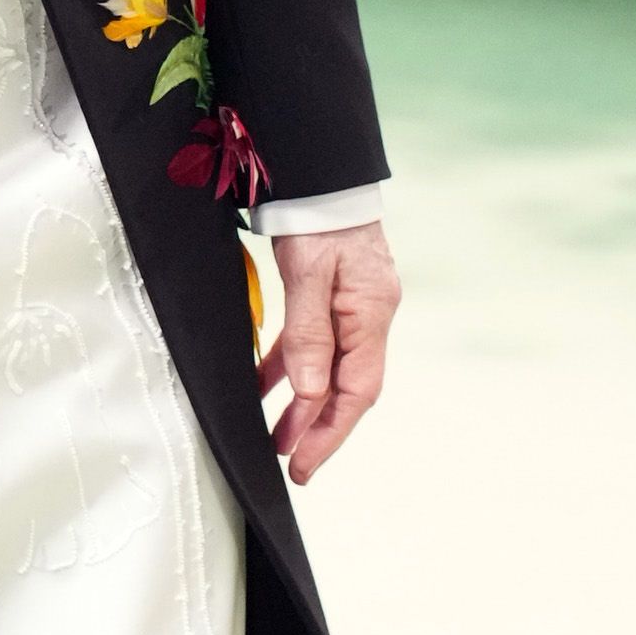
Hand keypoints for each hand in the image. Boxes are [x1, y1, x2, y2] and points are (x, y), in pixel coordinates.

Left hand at [263, 220, 398, 486]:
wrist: (321, 169)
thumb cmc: (317, 214)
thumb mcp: (307, 274)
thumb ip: (308, 335)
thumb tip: (309, 394)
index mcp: (371, 314)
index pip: (356, 391)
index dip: (330, 432)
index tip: (303, 464)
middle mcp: (369, 315)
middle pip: (346, 387)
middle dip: (317, 428)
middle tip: (287, 462)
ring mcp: (353, 306)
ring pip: (329, 369)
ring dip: (302, 404)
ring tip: (275, 436)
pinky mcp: (334, 295)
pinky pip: (313, 343)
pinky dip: (290, 367)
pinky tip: (264, 384)